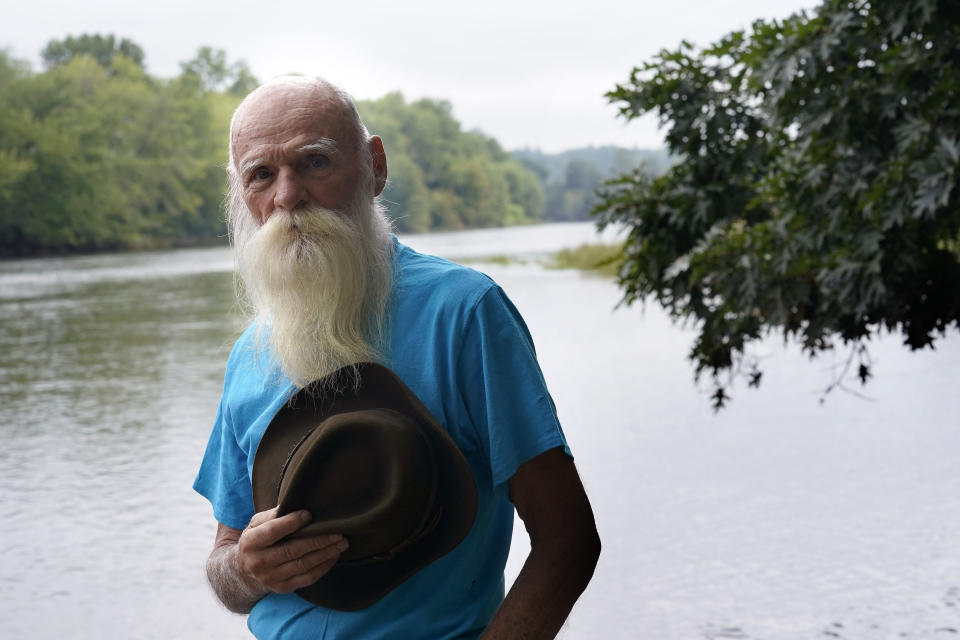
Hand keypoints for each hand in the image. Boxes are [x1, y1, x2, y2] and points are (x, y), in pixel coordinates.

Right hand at [234, 507, 348, 594]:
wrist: (243, 569)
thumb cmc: (257, 538)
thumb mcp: (257, 523)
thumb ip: (274, 515)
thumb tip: (299, 506)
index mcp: (250, 542)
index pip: (272, 531)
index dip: (291, 523)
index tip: (309, 514)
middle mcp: (258, 563)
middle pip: (292, 550)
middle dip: (318, 540)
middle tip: (337, 532)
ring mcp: (270, 578)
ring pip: (303, 565)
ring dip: (325, 553)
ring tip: (341, 543)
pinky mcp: (282, 588)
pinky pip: (307, 578)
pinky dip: (323, 567)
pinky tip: (334, 556)